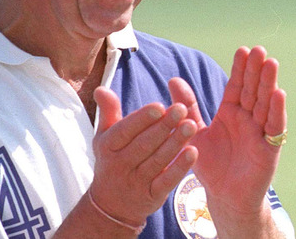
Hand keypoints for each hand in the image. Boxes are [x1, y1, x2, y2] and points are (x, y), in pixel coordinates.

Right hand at [87, 87, 198, 226]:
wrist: (110, 206)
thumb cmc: (113, 160)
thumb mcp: (106, 137)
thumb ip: (108, 112)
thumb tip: (101, 88)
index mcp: (108, 146)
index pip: (125, 130)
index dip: (142, 118)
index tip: (160, 105)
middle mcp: (120, 165)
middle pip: (144, 144)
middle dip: (163, 126)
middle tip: (182, 109)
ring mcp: (136, 182)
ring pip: (157, 161)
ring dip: (175, 143)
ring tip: (191, 126)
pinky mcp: (152, 196)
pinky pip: (167, 181)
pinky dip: (180, 168)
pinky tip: (194, 152)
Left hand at [170, 46, 286, 235]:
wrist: (225, 197)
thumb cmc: (211, 166)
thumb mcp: (194, 133)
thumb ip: (187, 107)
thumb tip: (173, 79)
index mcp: (231, 113)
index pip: (237, 86)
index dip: (240, 69)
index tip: (243, 50)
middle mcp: (248, 119)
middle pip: (253, 90)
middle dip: (256, 71)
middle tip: (259, 50)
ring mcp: (260, 132)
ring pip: (265, 103)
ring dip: (268, 84)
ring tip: (270, 63)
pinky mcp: (269, 148)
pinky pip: (274, 127)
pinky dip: (276, 110)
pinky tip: (278, 93)